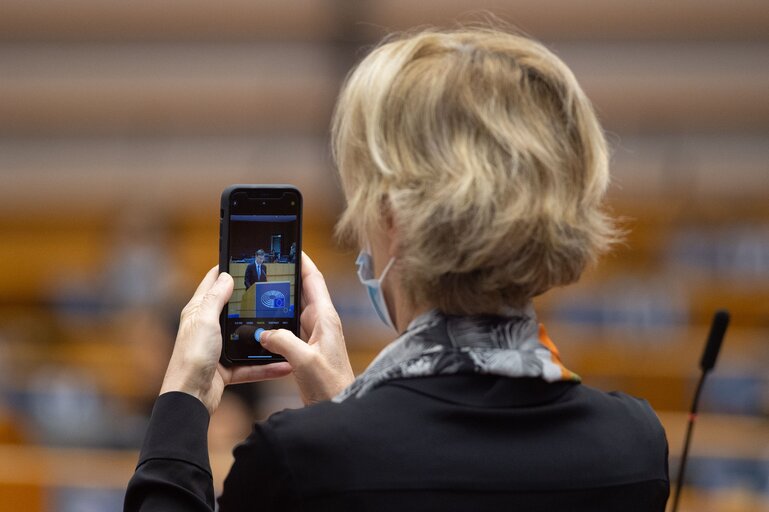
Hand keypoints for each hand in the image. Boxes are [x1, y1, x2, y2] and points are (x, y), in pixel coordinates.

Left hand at [160, 267, 291, 414]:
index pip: (213, 283)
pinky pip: (251, 365)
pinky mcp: (227, 369)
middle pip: (233, 309)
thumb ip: (216, 298)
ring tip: (284, 328)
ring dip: (264, 336)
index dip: (228, 270)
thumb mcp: (204, 321)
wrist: (189, 398)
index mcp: (199, 312)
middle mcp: (208, 328)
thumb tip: (226, 276)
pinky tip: (284, 364)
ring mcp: (219, 349)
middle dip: (252, 301)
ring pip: (246, 338)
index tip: (247, 261)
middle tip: (274, 291)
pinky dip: (267, 366)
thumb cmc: (191, 358)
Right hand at [260, 253, 353, 404]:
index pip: (314, 280)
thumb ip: (284, 342)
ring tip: (260, 290)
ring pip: (294, 310)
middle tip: (267, 266)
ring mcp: (315, 336)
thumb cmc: (332, 386)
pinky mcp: (307, 349)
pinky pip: (290, 329)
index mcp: (325, 318)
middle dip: (286, 278)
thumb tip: (264, 332)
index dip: (303, 261)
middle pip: (302, 292)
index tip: (290, 247)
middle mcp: (321, 323)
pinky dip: (277, 323)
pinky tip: (263, 324)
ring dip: (280, 301)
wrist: (339, 407)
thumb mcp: (305, 361)